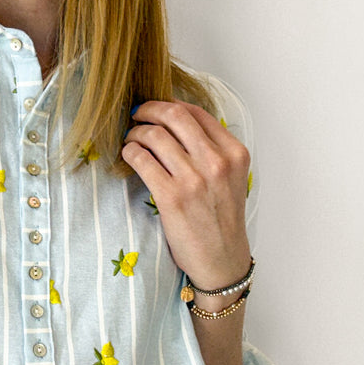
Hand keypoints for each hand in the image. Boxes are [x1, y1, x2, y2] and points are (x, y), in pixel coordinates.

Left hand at [121, 100, 251, 289]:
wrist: (221, 260)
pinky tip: (128, 156)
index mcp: (234, 153)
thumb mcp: (231, 178)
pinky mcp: (172, 197)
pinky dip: (130, 152)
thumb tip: (176, 121)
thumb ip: (213, 150)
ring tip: (131, 139)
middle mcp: (217, 162)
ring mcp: (194, 179)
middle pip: (174, 115)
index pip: (197, 113)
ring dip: (136, 132)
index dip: (170, 104)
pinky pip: (142, 159)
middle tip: (136, 115)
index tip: (156, 108)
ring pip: (154, 135)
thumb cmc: (222, 219)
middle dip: (149, 109)